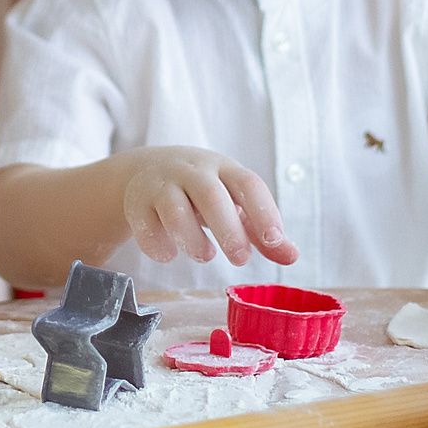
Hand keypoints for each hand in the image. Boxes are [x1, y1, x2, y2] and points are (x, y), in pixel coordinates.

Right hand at [119, 147, 299, 265]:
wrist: (145, 169)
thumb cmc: (202, 190)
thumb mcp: (233, 201)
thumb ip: (260, 231)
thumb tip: (292, 257)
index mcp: (223, 169)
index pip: (247, 184)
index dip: (264, 212)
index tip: (274, 240)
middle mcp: (191, 171)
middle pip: (210, 195)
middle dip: (228, 230)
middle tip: (241, 259)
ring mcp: (161, 185)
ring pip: (173, 209)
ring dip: (192, 240)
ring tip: (205, 255)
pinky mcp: (135, 202)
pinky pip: (144, 225)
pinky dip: (158, 246)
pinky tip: (169, 253)